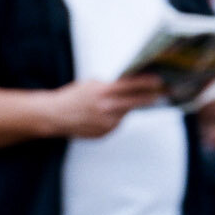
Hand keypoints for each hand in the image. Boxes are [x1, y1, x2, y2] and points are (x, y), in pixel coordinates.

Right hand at [47, 75, 165, 138]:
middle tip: (160, 93)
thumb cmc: (74, 96)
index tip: (159, 81)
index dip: (147, 83)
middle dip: (149, 97)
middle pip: (136, 102)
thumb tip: (133, 84)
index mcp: (103, 92)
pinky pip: (117, 123)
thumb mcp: (92, 84)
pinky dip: (115, 117)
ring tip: (115, 102)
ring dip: (127, 107)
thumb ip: (112, 85)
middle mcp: (106, 108)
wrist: (54, 116)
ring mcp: (106, 123)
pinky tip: (104, 114)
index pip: (132, 86)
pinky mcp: (105, 133)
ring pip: (126, 113)